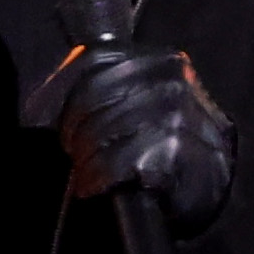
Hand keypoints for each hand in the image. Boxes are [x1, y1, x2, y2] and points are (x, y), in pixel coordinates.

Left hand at [47, 50, 236, 233]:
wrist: (210, 193)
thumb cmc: (165, 149)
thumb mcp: (140, 107)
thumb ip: (99, 88)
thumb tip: (43, 99)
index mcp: (163, 61)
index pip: (94, 61)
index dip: (64, 92)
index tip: (56, 121)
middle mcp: (174, 80)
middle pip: (94, 94)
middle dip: (73, 128)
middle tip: (73, 152)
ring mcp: (178, 114)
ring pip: (103, 128)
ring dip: (84, 158)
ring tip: (85, 172)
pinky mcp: (177, 151)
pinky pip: (118, 161)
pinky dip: (98, 177)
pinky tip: (94, 185)